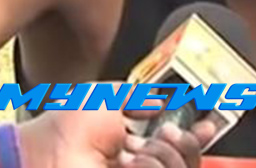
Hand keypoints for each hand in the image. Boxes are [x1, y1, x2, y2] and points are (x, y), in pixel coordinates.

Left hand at [17, 97, 215, 167]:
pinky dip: (152, 166)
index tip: (209, 125)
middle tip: (164, 133)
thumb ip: (142, 96)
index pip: (179, 149)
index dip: (198, 139)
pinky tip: (131, 161)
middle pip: (189, 161)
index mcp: (136, 149)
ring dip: (164, 155)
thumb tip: (165, 100)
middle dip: (185, 143)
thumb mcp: (110, 98)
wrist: (47, 152)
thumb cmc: (68, 127)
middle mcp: (142, 167)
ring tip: (134, 152)